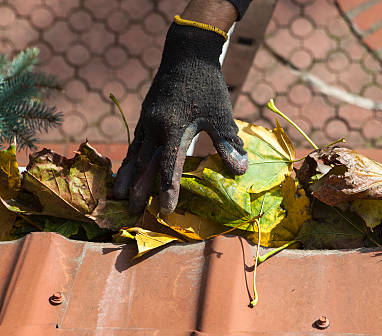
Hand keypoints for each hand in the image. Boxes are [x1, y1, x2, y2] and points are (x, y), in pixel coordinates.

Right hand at [113, 23, 247, 215]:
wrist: (187, 54)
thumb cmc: (207, 86)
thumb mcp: (221, 115)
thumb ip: (227, 143)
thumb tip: (240, 171)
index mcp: (172, 127)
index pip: (169, 166)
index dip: (167, 190)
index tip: (166, 210)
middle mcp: (154, 127)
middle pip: (144, 164)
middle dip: (138, 188)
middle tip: (131, 212)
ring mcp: (146, 121)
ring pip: (135, 154)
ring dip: (127, 176)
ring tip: (117, 195)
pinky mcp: (145, 117)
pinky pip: (135, 144)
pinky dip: (130, 160)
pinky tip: (128, 170)